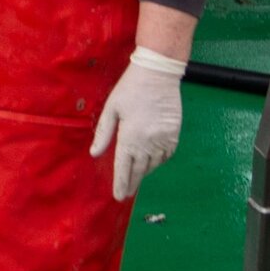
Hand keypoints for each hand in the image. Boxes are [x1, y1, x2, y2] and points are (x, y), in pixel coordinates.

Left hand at [89, 47, 186, 201]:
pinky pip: (166, 155)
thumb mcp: (111, 109)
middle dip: (132, 183)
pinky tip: (152, 162)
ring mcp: (164, 139)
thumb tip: (95, 154)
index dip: (121, 183)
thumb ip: (104, 134)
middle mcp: (148, 142)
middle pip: (139, 169)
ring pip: (153, 164)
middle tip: (127, 193)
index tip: (119, 196)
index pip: (124, 167)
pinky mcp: (174, 134)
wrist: (158, 74)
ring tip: (137, 177)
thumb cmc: (130, 89)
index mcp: (130, 137)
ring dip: (145, 172)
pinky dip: (159, 161)